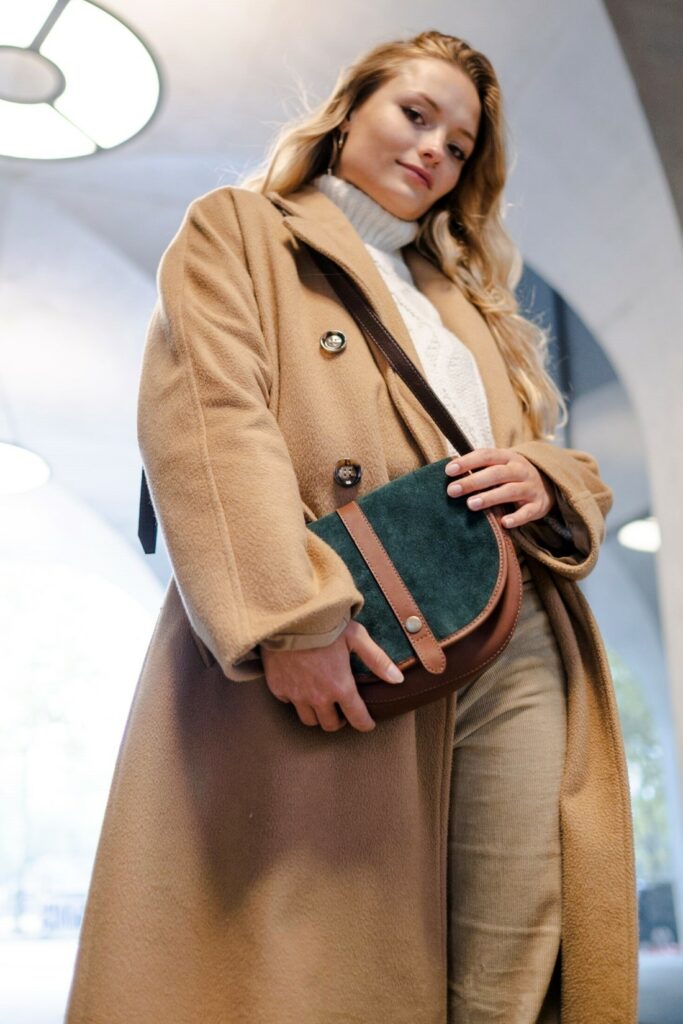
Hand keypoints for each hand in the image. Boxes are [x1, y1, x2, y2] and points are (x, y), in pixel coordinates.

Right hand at [261, 620, 403, 732]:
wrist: (288, 614)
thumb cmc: (324, 623)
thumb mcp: (356, 636)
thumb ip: (377, 660)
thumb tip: (398, 679)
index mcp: (340, 686)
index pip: (357, 718)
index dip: (365, 724)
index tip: (367, 724)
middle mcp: (318, 696)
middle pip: (330, 725)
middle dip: (339, 721)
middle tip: (342, 710)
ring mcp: (296, 694)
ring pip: (309, 720)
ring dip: (317, 714)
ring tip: (322, 702)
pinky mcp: (278, 688)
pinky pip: (289, 703)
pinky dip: (296, 699)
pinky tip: (300, 686)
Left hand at [444, 447, 554, 528]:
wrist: (547, 485)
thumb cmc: (511, 476)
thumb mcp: (499, 466)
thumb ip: (479, 467)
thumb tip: (448, 469)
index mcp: (508, 458)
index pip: (486, 455)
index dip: (467, 461)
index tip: (449, 470)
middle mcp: (520, 470)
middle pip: (496, 474)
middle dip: (473, 482)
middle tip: (452, 490)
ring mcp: (530, 487)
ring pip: (510, 491)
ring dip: (490, 497)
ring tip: (471, 504)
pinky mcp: (538, 505)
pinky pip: (527, 512)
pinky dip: (516, 518)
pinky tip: (503, 523)